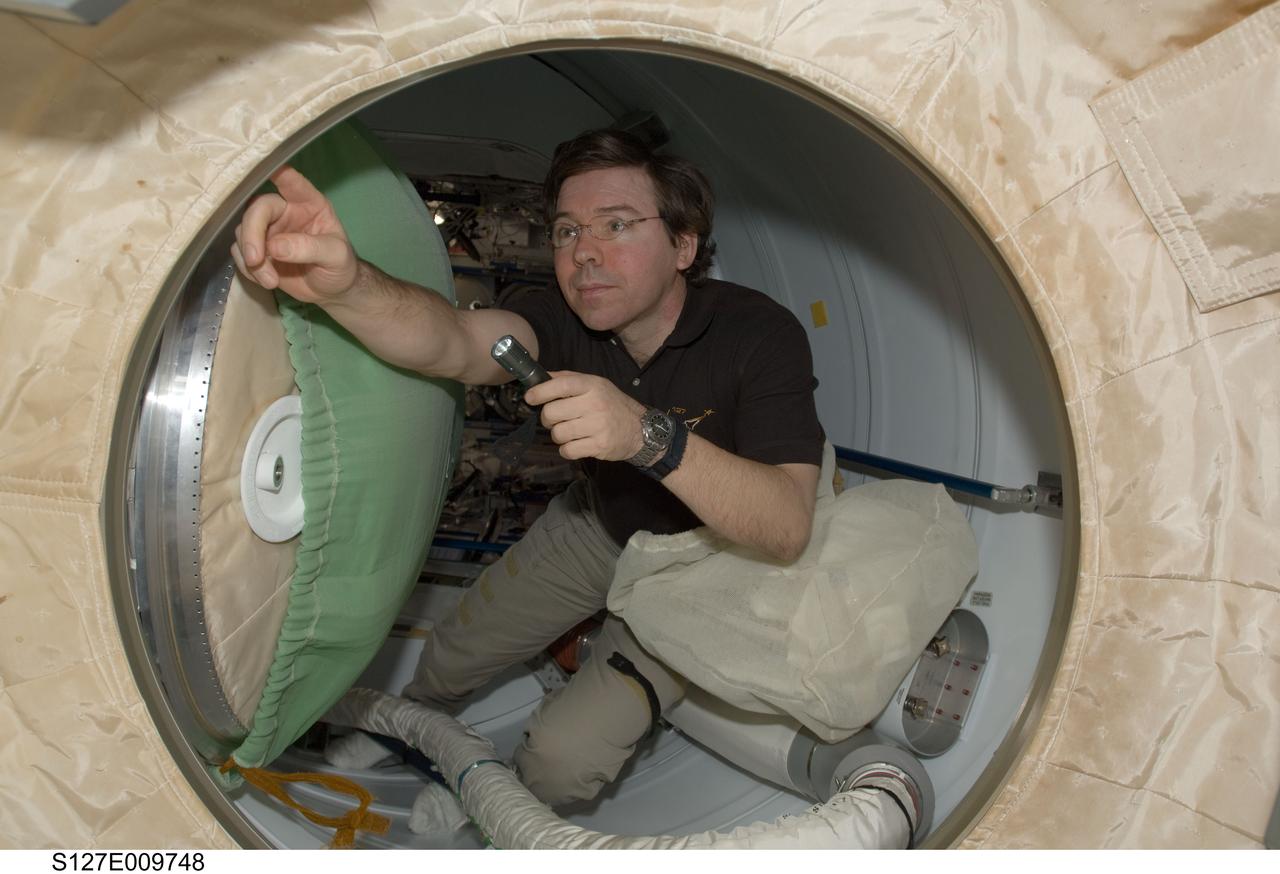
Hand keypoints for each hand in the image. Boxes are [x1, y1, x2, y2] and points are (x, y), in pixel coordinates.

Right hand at [229, 165, 357, 302]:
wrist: (332, 291)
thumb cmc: (339, 266)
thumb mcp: (335, 256)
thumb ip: (309, 248)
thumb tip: (274, 246)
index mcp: (308, 203)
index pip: (291, 182)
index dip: (277, 173)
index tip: (266, 170)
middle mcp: (285, 211)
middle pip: (257, 209)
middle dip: (251, 234)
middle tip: (256, 260)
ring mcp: (269, 231)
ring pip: (242, 232)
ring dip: (251, 259)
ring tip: (271, 281)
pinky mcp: (258, 250)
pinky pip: (239, 253)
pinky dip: (248, 269)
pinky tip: (267, 281)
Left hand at [525, 372, 647, 461]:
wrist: (640, 429)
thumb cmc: (612, 404)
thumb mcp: (595, 384)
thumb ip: (568, 379)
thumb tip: (540, 376)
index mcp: (592, 386)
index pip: (561, 385)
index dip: (541, 391)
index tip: (530, 397)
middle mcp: (595, 404)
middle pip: (552, 412)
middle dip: (548, 419)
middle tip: (556, 419)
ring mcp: (597, 426)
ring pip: (558, 434)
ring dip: (558, 435)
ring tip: (570, 432)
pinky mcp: (599, 446)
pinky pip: (567, 450)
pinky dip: (567, 450)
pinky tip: (576, 444)